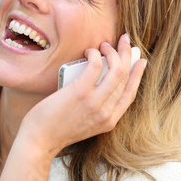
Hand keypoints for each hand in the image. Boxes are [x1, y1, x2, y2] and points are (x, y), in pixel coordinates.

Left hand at [19, 33, 146, 156]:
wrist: (40, 140)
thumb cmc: (56, 127)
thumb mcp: (86, 121)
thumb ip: (97, 104)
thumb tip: (101, 75)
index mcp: (110, 120)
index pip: (131, 94)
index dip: (137, 75)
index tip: (140, 61)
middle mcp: (106, 113)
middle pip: (125, 78)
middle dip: (127, 54)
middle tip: (124, 41)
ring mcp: (95, 103)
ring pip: (116, 70)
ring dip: (113, 52)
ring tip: (105, 44)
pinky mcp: (80, 92)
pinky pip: (95, 65)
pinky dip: (94, 54)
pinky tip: (89, 51)